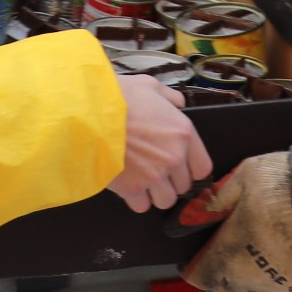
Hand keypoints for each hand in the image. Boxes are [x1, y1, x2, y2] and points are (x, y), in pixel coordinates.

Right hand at [107, 75, 210, 212]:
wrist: (88, 114)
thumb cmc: (118, 98)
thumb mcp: (149, 85)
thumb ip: (169, 96)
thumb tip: (177, 102)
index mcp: (183, 133)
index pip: (202, 167)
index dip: (192, 169)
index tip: (182, 168)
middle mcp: (173, 157)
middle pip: (183, 186)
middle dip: (170, 180)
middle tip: (155, 170)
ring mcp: (154, 176)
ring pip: (166, 201)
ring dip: (156, 194)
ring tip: (143, 181)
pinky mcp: (132, 189)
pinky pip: (142, 206)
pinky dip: (136, 199)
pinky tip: (129, 187)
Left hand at [179, 153, 291, 291]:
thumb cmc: (287, 187)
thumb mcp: (246, 176)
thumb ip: (219, 197)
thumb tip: (199, 210)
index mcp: (230, 252)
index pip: (201, 275)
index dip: (194, 269)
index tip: (192, 261)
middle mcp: (250, 277)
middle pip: (226, 284)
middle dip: (220, 270)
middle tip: (225, 248)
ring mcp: (277, 285)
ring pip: (252, 285)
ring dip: (248, 271)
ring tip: (255, 245)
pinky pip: (278, 283)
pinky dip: (274, 271)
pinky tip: (281, 250)